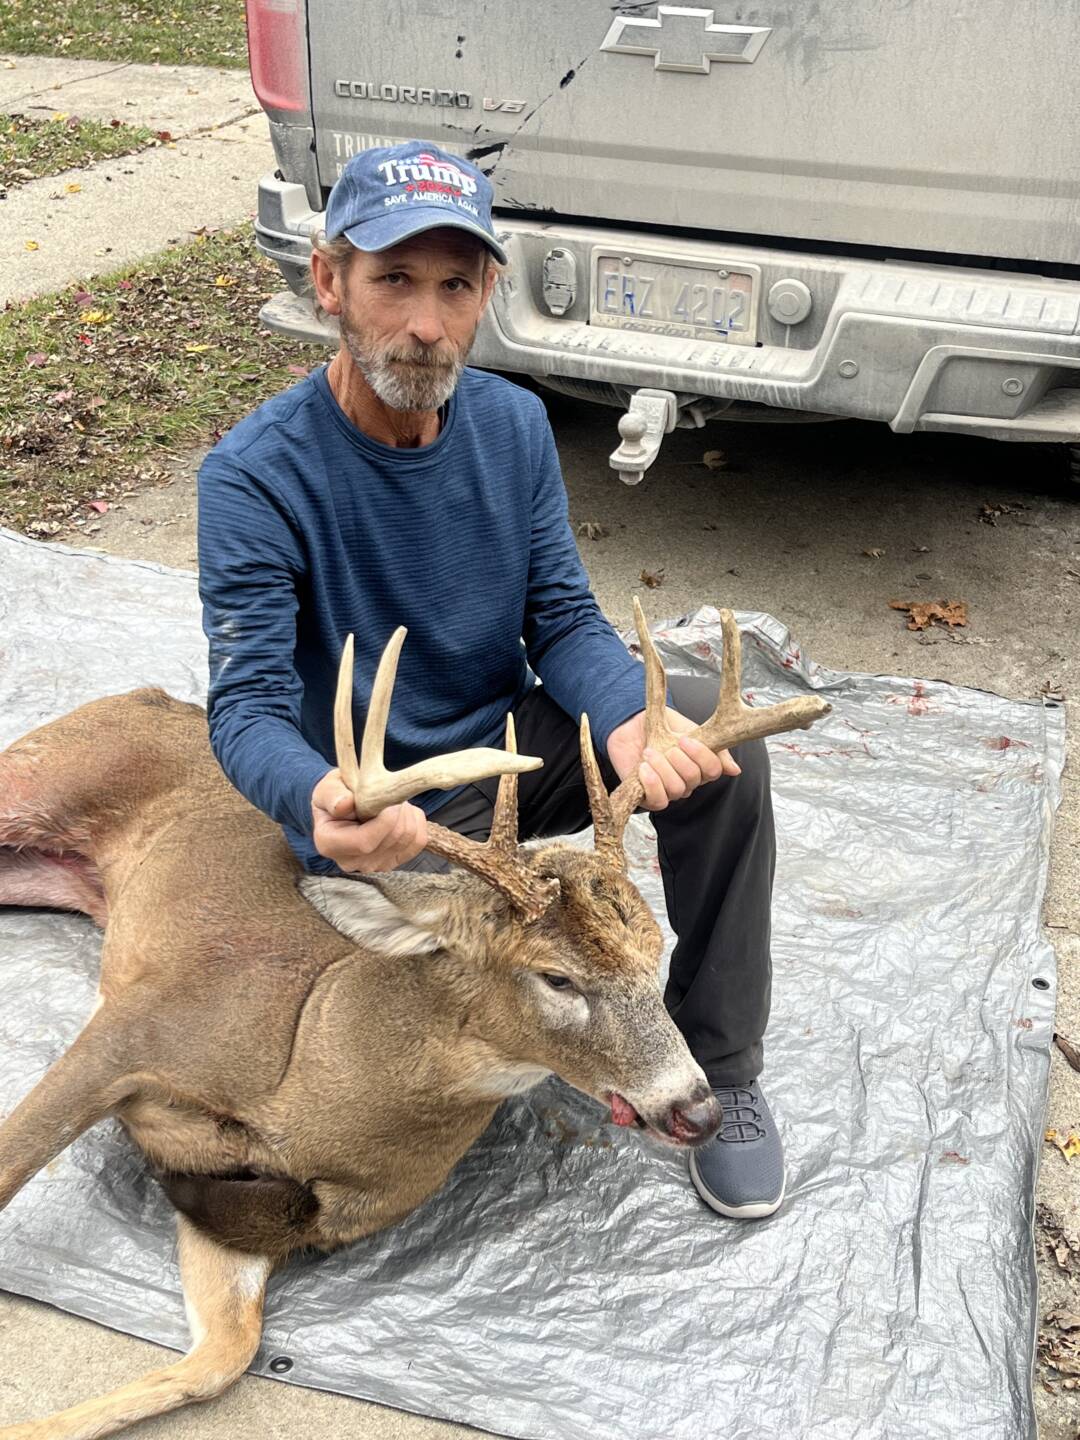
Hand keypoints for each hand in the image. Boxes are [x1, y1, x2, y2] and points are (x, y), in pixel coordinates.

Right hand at [311, 770, 427, 872]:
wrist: (343, 805)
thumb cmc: (335, 795)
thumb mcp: (328, 788)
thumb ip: (333, 795)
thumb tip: (344, 804)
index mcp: (329, 844)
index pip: (365, 842)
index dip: (384, 820)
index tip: (387, 799)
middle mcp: (350, 862)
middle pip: (392, 838)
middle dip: (397, 810)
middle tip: (386, 793)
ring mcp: (374, 865)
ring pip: (408, 838)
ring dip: (406, 813)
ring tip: (390, 802)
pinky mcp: (393, 862)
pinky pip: (419, 841)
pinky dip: (416, 821)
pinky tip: (401, 812)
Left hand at [606, 708, 740, 810]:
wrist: (631, 725)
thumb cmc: (662, 728)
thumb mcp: (691, 730)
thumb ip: (714, 747)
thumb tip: (734, 770)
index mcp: (700, 766)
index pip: (713, 770)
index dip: (701, 756)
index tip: (685, 739)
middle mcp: (687, 782)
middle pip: (693, 779)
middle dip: (679, 760)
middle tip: (667, 747)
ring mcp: (668, 791)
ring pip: (676, 789)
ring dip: (662, 768)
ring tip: (649, 752)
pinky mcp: (648, 797)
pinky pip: (658, 801)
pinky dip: (652, 783)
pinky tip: (644, 768)